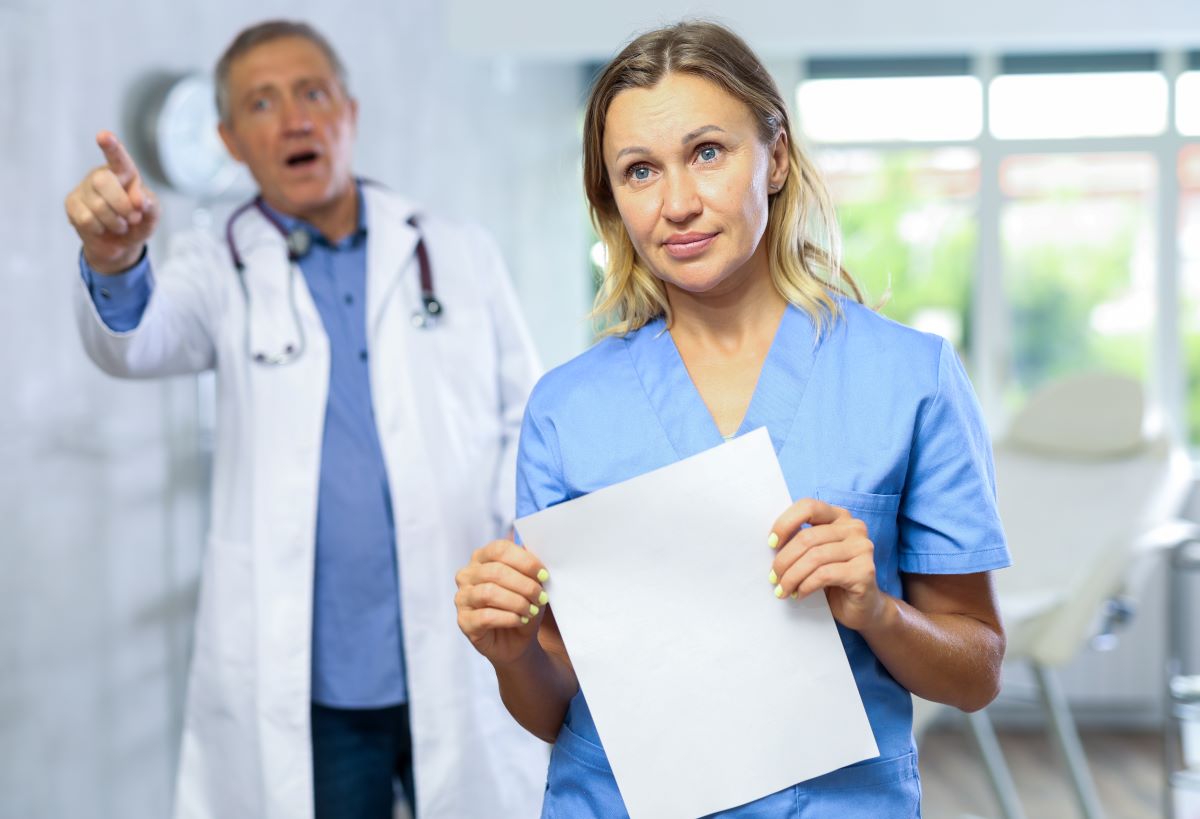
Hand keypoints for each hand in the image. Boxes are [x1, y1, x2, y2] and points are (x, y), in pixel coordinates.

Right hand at [64, 131, 158, 273]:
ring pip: (97, 205)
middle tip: (133, 218)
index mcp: (124, 172)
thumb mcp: (152, 217)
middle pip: (103, 181)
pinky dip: (100, 229)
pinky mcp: (72, 204)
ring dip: (115, 222)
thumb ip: (151, 207)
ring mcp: (84, 188)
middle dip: (122, 205)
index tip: (103, 136)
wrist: (119, 243)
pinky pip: (86, 219)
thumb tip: (140, 200)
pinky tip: (102, 227)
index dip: (111, 147)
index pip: (118, 158)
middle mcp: (102, 175)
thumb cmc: (137, 223)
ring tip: (119, 224)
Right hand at [455, 539, 549, 666]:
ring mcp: (462, 598)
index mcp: (482, 558)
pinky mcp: (464, 621)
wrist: (515, 640)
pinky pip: (486, 616)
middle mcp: (467, 575)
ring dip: (517, 602)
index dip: (525, 561)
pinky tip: (520, 620)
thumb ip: (529, 566)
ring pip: (489, 593)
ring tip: (531, 610)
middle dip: (524, 585)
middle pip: (496, 571)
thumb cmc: (520, 606)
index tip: (544, 574)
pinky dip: (509, 618)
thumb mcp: (530, 583)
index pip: (500, 549)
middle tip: (540, 596)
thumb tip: (537, 550)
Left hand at [769, 499, 888, 632]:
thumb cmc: (832, 580)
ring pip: (815, 557)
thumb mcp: (814, 555)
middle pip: (808, 537)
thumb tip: (770, 544)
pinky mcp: (864, 571)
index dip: (785, 523)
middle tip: (773, 578)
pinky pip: (825, 574)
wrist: (861, 609)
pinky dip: (806, 585)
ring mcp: (862, 548)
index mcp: (839, 516)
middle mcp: (854, 528)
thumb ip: (800, 543)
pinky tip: (800, 594)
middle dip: (784, 560)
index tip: (770, 544)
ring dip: (792, 576)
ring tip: (783, 590)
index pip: (808, 506)